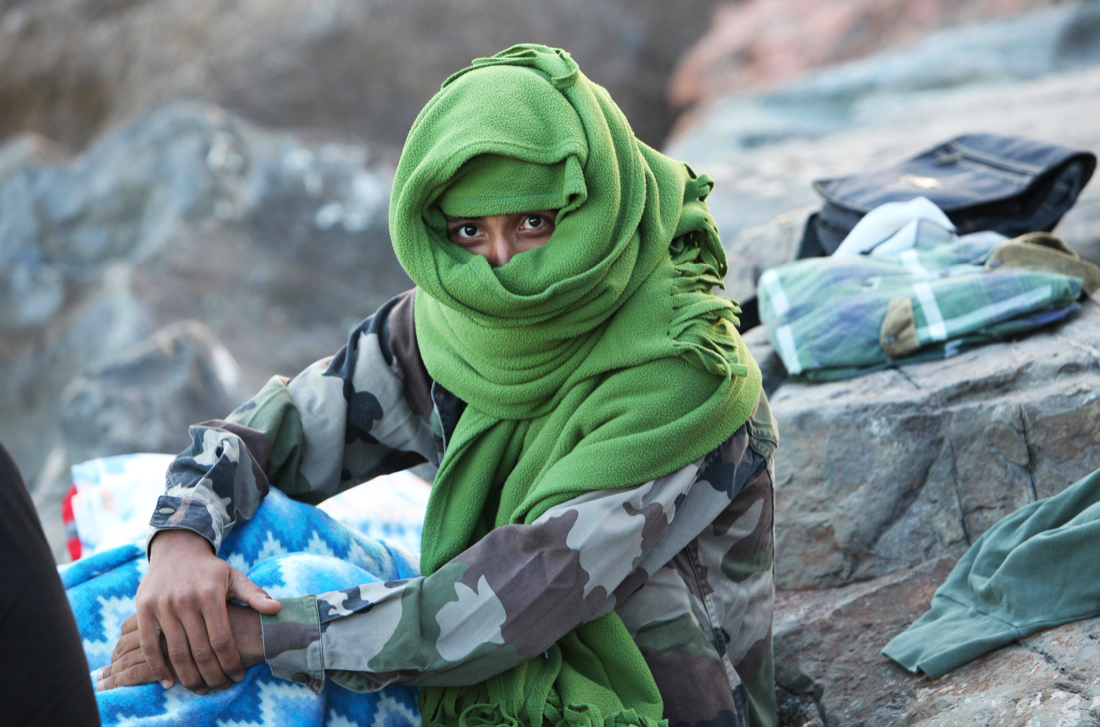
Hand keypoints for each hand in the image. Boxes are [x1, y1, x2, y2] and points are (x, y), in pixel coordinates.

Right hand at [124, 529, 280, 692]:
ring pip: (175, 652)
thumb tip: (277, 608)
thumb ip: (254, 595)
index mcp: (210, 594)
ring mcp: (162, 605)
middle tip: (221, 687)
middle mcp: (185, 600)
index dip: (231, 662)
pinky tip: (169, 682)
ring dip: (188, 677)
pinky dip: (158, 667)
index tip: (239, 676)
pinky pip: (149, 645)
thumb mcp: (234, 577)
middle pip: (200, 650)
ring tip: (200, 689)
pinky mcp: (144, 610)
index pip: (222, 638)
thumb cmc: (210, 571)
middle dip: (212, 675)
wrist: (176, 551)